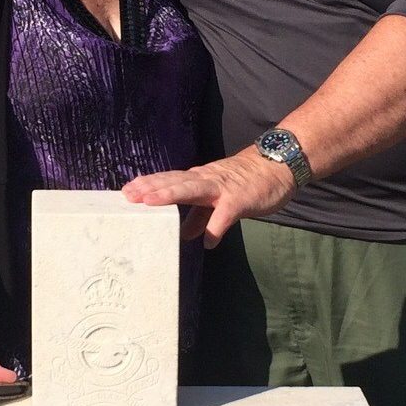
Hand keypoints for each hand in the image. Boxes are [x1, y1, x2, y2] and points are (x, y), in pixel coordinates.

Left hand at [121, 148, 297, 247]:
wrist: (279, 164)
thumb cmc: (248, 182)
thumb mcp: (219, 197)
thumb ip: (201, 215)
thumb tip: (185, 233)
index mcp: (200, 179)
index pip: (170, 180)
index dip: (149, 185)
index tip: (126, 191)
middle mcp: (207, 180)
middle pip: (175, 182)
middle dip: (151, 188)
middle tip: (128, 195)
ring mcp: (223, 189)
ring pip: (193, 190)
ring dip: (171, 195)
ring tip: (150, 203)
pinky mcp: (240, 200)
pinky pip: (225, 214)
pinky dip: (216, 226)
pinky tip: (207, 241)